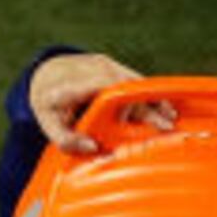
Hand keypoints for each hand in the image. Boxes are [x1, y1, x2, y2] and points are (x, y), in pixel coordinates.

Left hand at [26, 51, 167, 151]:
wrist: (48, 75)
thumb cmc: (48, 102)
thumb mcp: (46, 122)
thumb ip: (65, 138)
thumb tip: (93, 148)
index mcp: (78, 82)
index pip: (105, 88)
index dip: (125, 101)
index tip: (140, 117)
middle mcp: (97, 70)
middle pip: (127, 86)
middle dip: (147, 105)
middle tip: (165, 124)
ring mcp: (109, 68)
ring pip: (135, 83)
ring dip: (153, 100)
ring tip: (170, 117)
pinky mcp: (116, 71)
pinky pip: (135, 83)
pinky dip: (148, 96)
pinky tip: (165, 109)